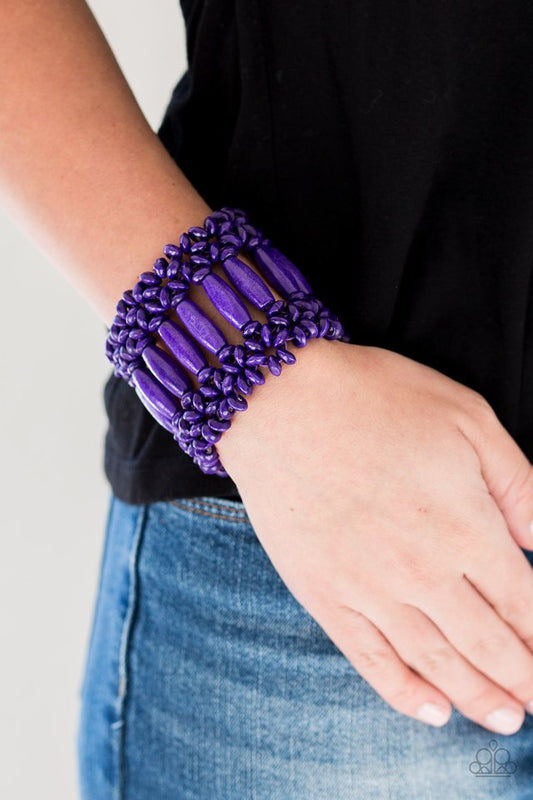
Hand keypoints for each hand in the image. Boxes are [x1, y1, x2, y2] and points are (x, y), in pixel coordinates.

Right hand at [217, 338, 532, 733]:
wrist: (276, 400)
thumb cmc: (374, 398)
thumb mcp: (468, 418)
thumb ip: (517, 485)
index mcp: (464, 527)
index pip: (523, 604)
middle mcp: (421, 572)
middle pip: (487, 644)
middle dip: (522, 678)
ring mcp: (367, 589)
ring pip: (436, 663)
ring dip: (477, 697)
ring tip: (504, 720)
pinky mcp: (323, 594)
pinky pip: (370, 659)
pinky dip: (405, 693)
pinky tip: (431, 711)